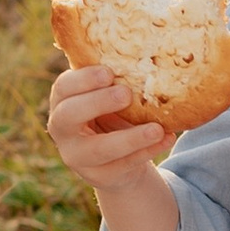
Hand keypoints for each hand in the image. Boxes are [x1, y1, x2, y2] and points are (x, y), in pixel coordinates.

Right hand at [46, 62, 164, 191]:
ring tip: (157, 128)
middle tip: (126, 94)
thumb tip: (148, 54)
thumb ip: (115, 81)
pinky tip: (167, 138)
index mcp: (62, 102)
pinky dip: (148, 151)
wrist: (115, 158)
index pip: (62, 88)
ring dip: (131, 138)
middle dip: (97, 103)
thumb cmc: (111, 113)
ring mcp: (77, 156)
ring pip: (100, 148)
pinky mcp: (99, 176)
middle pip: (69, 116)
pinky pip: (124, 164)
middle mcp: (62, 130)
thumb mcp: (107, 95)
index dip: (83, 80)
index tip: (109, 72)